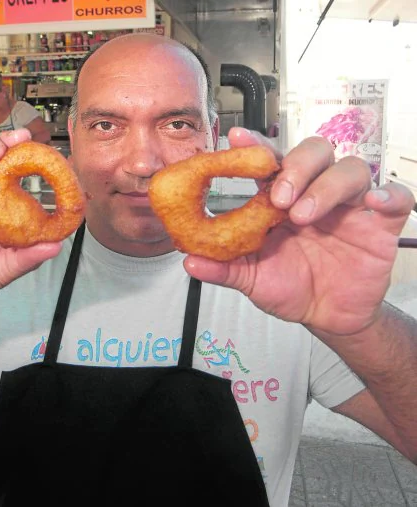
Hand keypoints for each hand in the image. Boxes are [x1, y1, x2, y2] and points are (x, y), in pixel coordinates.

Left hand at [184, 127, 415, 335]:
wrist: (327, 315)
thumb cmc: (290, 288)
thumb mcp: (252, 279)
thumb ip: (224, 269)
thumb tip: (189, 262)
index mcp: (280, 200)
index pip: (270, 163)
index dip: (256, 147)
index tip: (237, 139)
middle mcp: (315, 193)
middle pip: (313, 153)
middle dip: (296, 167)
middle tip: (278, 197)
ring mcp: (348, 206)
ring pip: (349, 169)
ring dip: (327, 186)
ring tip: (304, 215)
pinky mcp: (380, 223)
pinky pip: (395, 197)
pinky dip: (388, 195)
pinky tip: (374, 204)